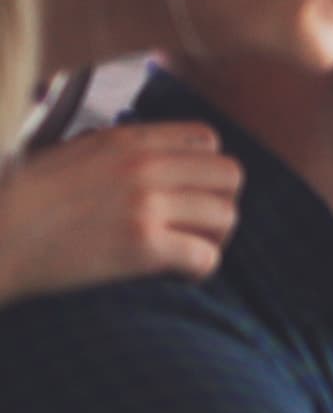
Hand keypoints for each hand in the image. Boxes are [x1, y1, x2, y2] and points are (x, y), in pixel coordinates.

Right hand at [0, 123, 241, 306]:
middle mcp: (143, 166)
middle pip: (230, 176)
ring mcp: (145, 204)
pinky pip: (206, 256)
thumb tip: (156, 159)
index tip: (191, 192)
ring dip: (213, 238)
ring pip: (226, 217)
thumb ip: (117, 151)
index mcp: (126, 140)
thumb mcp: (71, 154)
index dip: (207, 169)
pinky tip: (179, 273)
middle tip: (198, 226)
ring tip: (187, 250)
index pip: (208, 139)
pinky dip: (200, 268)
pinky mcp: (141, 245)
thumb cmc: (21, 201)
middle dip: (221, 202)